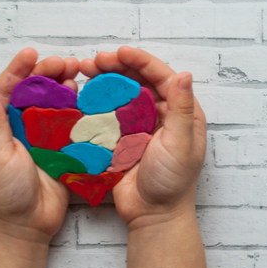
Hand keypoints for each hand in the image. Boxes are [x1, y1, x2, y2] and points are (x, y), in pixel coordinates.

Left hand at [0, 48, 79, 242]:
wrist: (26, 225)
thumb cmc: (3, 194)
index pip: (6, 91)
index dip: (18, 70)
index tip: (32, 54)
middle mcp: (18, 128)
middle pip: (33, 93)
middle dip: (48, 74)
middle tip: (66, 63)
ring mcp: (40, 138)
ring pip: (53, 104)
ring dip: (65, 88)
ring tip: (78, 74)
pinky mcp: (59, 149)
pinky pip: (69, 125)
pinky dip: (78, 110)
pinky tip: (87, 98)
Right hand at [80, 47, 206, 227]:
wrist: (153, 215)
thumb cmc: (173, 181)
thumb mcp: (180, 143)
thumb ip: (181, 108)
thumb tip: (184, 74)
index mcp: (182, 113)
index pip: (162, 77)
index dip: (141, 61)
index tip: (119, 52)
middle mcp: (162, 115)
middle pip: (139, 81)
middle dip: (117, 67)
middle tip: (94, 61)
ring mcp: (141, 127)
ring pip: (122, 94)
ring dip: (104, 81)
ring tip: (84, 71)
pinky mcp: (123, 139)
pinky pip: (109, 114)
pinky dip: (96, 102)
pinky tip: (81, 94)